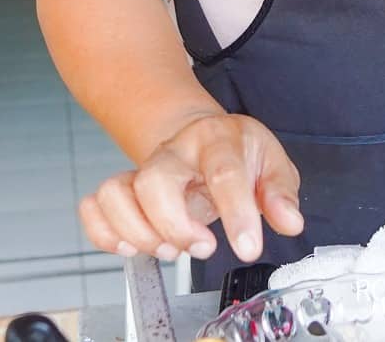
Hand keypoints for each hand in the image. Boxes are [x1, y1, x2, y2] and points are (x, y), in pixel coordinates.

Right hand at [78, 113, 303, 264]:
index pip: (223, 172)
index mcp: (216, 139)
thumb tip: (289, 221)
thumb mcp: (271, 162)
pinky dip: (105, 233)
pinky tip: (132, 247)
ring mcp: (144, 168)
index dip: (237, 214)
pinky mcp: (123, 187)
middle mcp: (174, 151)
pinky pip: (95, 206)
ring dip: (140, 232)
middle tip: (203, 248)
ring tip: (169, 250)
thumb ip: (280, 192)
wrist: (198, 134)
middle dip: (176, 226)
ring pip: (117, 192)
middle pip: (155, 180)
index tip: (248, 247)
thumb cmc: (234, 151)